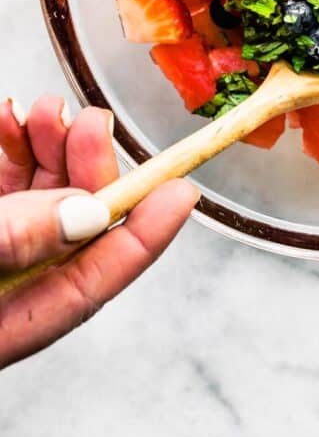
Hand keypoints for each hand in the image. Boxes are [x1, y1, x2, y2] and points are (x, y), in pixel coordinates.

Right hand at [0, 94, 198, 368]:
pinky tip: (9, 118)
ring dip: (48, 146)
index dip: (145, 235)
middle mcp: (4, 287)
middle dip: (88, 167)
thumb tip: (87, 213)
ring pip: (35, 196)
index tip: (183, 190)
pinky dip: (9, 146)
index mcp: (9, 324)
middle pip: (67, 227)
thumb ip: (17, 240)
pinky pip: (0, 182)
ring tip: (44, 112)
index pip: (94, 281)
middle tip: (93, 123)